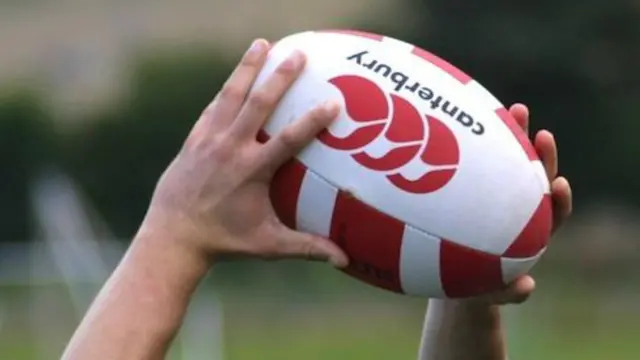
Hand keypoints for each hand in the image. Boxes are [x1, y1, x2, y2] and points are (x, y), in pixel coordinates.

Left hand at [138, 39, 347, 266]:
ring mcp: (209, 141)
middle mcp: (230, 149)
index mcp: (251, 171)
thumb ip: (306, 247)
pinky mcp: (194, 140)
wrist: (172, 236)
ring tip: (262, 44)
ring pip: (230, 96)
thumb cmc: (224, 241)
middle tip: (299, 54)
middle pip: (258, 104)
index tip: (333, 100)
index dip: (312, 119)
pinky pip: (212, 108)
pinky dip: (226, 91)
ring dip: (247, 68)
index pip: (289, 139)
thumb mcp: (267, 245)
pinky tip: (236, 78)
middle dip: (280, 76)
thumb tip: (344, 260)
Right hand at [464, 103, 572, 304]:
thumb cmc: (475, 289)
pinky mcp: (474, 191)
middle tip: (541, 132)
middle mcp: (518, 213)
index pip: (552, 215)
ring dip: (511, 138)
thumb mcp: (488, 295)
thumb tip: (526, 289)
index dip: (558, 199)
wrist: (453, 281)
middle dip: (541, 156)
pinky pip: (477, 166)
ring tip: (512, 109)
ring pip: (508, 166)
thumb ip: (505, 294)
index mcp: (529, 235)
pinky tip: (459, 125)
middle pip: (535, 180)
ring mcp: (496, 200)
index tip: (558, 183)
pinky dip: (474, 147)